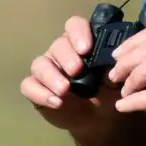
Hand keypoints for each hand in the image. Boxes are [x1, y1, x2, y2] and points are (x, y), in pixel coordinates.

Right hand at [21, 16, 122, 136]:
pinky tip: (56, 103)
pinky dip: (40, 93)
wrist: (98, 119)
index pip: (75, 26)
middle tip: (76, 71)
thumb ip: (112, 74)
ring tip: (64, 90)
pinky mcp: (36, 88)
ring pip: (40, 64)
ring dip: (51, 76)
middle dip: (67, 57)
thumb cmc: (107, 93)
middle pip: (58, 45)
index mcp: (81, 43)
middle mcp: (61, 52)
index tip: (86, 49)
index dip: (78, 33)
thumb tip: (109, 70)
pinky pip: (29, 85)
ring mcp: (47, 69)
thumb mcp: (116, 84)